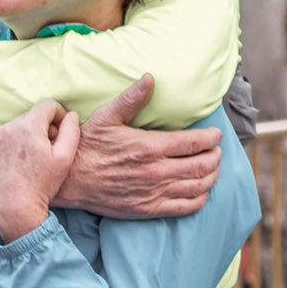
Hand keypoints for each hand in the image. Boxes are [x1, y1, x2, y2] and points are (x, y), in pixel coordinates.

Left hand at [0, 100, 80, 240]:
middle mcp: (7, 127)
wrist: (14, 208)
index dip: (58, 116)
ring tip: (29, 159)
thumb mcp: (65, 158)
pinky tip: (15, 160)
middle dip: (41, 128)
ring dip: (24, 135)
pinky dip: (8, 142)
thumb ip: (71, 130)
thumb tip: (70, 114)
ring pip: (16, 125)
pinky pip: (0, 135)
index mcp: (28, 126)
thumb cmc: (42, 185)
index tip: (59, 132)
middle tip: (45, 151)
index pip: (48, 105)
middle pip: (31, 116)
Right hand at [52, 75, 222, 219]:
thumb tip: (150, 78)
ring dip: (211, 177)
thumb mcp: (107, 117)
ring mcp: (153, 193)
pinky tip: (201, 191)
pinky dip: (199, 199)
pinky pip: (184, 207)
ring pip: (197, 186)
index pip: (194, 143)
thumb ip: (132, 98)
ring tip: (213, 169)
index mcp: (150, 146)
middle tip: (217, 151)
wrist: (69, 179)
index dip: (211, 138)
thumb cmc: (87, 145)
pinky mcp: (148, 209)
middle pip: (201, 165)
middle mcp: (156, 171)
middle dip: (215, 157)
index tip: (217, 134)